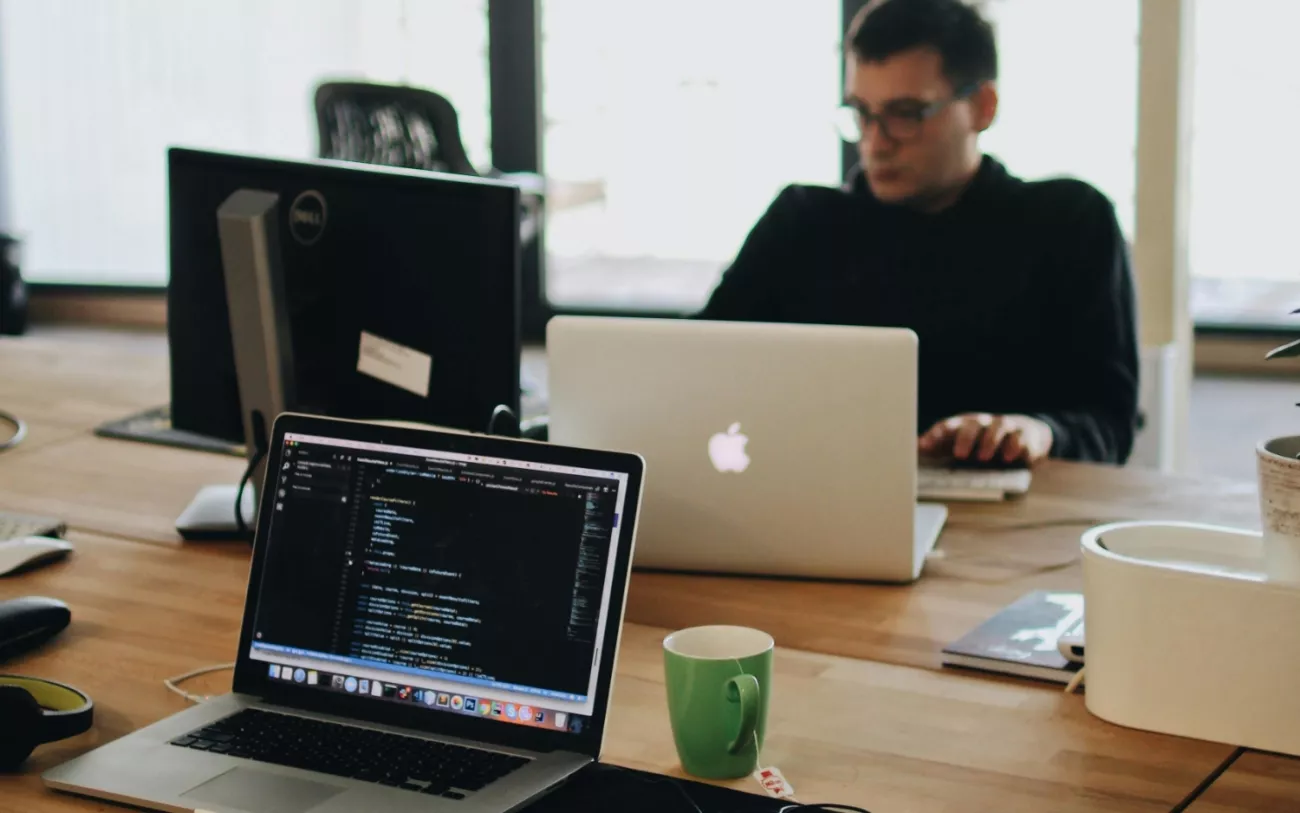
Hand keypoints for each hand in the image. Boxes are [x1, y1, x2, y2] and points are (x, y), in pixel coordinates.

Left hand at [918, 413, 1052, 465]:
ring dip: (990, 441)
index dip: (935, 435)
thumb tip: (911, 448)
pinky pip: (1021, 437)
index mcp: (963, 425)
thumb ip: (936, 446)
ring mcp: (1005, 427)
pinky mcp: (1024, 435)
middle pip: (973, 424)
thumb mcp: (958, 443)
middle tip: (960, 454)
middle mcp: (983, 423)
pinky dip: (1016, 447)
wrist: (1023, 435)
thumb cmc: (983, 442)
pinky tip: (1010, 458)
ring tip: (984, 457)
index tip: (923, 446)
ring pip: (998, 426)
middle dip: (965, 438)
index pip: (947, 426)